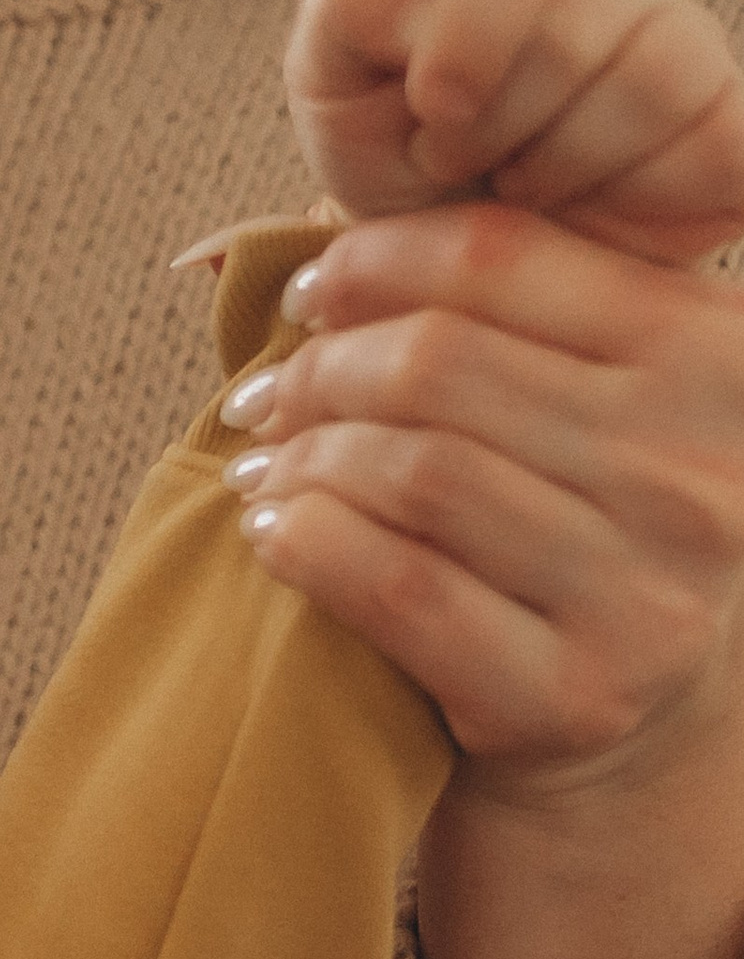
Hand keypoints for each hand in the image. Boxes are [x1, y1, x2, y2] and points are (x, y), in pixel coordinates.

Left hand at [221, 204, 743, 786]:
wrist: (629, 732)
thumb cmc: (585, 535)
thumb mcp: (593, 402)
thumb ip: (511, 310)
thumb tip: (317, 225)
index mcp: (716, 356)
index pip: (507, 258)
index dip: (375, 261)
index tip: (306, 292)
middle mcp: (701, 468)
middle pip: (446, 364)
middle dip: (324, 369)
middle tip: (265, 394)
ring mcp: (644, 590)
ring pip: (417, 471)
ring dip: (306, 459)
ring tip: (260, 464)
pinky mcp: (570, 693)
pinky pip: (400, 586)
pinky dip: (310, 546)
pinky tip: (271, 532)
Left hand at [288, 0, 743, 269]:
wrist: (463, 274)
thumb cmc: (398, 166)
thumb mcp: (335, 86)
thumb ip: (350, 6)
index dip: (466, 34)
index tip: (430, 113)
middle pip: (577, 24)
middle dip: (500, 125)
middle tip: (468, 168)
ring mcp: (679, 45)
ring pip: (653, 82)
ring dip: (566, 167)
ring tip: (524, 193)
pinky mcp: (725, 126)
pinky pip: (721, 142)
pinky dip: (650, 193)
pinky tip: (597, 214)